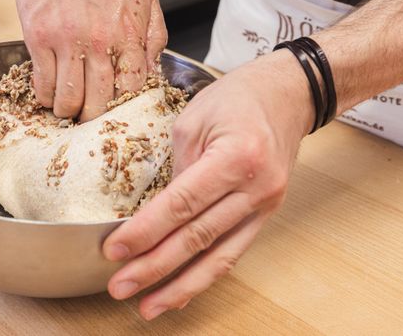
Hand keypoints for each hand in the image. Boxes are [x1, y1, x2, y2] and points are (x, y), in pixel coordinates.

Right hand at [15, 0, 165, 121]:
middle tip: (88, 117)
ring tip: (66, 107)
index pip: (131, 89)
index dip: (123, 108)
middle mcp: (99, 42)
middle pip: (99, 103)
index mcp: (127, 33)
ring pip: (68, 99)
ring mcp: (66, 42)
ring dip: (67, 110)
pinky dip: (45, 95)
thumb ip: (154, 34)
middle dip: (94, 117)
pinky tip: (49, 92)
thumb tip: (154, 71)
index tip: (116, 112)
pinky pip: (42, 83)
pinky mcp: (38, 38)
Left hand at [103, 50, 313, 319]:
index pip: (182, 203)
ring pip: (219, 256)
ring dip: (180, 286)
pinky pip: (233, 252)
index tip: (115, 250)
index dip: (146, 231)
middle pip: (198, 237)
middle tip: (120, 287)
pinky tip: (181, 293)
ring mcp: (265, 205)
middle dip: (155, 266)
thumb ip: (177, 167)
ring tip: (148, 307)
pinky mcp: (265, 215)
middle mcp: (256, 187)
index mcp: (237, 156)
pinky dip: (205, 276)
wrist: (287, 95)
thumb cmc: (238, 99)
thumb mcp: (195, 119)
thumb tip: (155, 213)